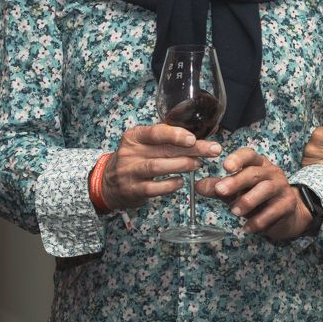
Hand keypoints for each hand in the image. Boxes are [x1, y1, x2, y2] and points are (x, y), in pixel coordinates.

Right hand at [99, 123, 221, 211]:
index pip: (156, 132)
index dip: (175, 135)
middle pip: (164, 149)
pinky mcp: (132, 190)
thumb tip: (204, 131)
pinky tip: (181, 182)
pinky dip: (170, 185)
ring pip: (158, 167)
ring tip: (198, 164)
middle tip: (213, 150)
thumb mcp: (144, 144)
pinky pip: (154, 188)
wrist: (109, 184)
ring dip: (182, 165)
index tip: (194, 138)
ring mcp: (129, 172)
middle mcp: (130, 152)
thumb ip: (167, 137)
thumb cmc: (136, 159)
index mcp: (134, 136)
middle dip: (192, 149)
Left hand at [197, 148, 310, 239]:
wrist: (286, 214)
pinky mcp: (288, 204)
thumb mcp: (235, 192)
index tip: (225, 167)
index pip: (249, 155)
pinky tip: (247, 228)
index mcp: (258, 164)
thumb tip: (197, 186)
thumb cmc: (257, 198)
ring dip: (248, 200)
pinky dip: (259, 220)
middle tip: (220, 190)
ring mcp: (282, 187)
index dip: (237, 159)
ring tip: (235, 211)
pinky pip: (274, 210)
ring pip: (266, 189)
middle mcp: (271, 172)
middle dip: (237, 181)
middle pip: (255, 173)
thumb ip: (218, 188)